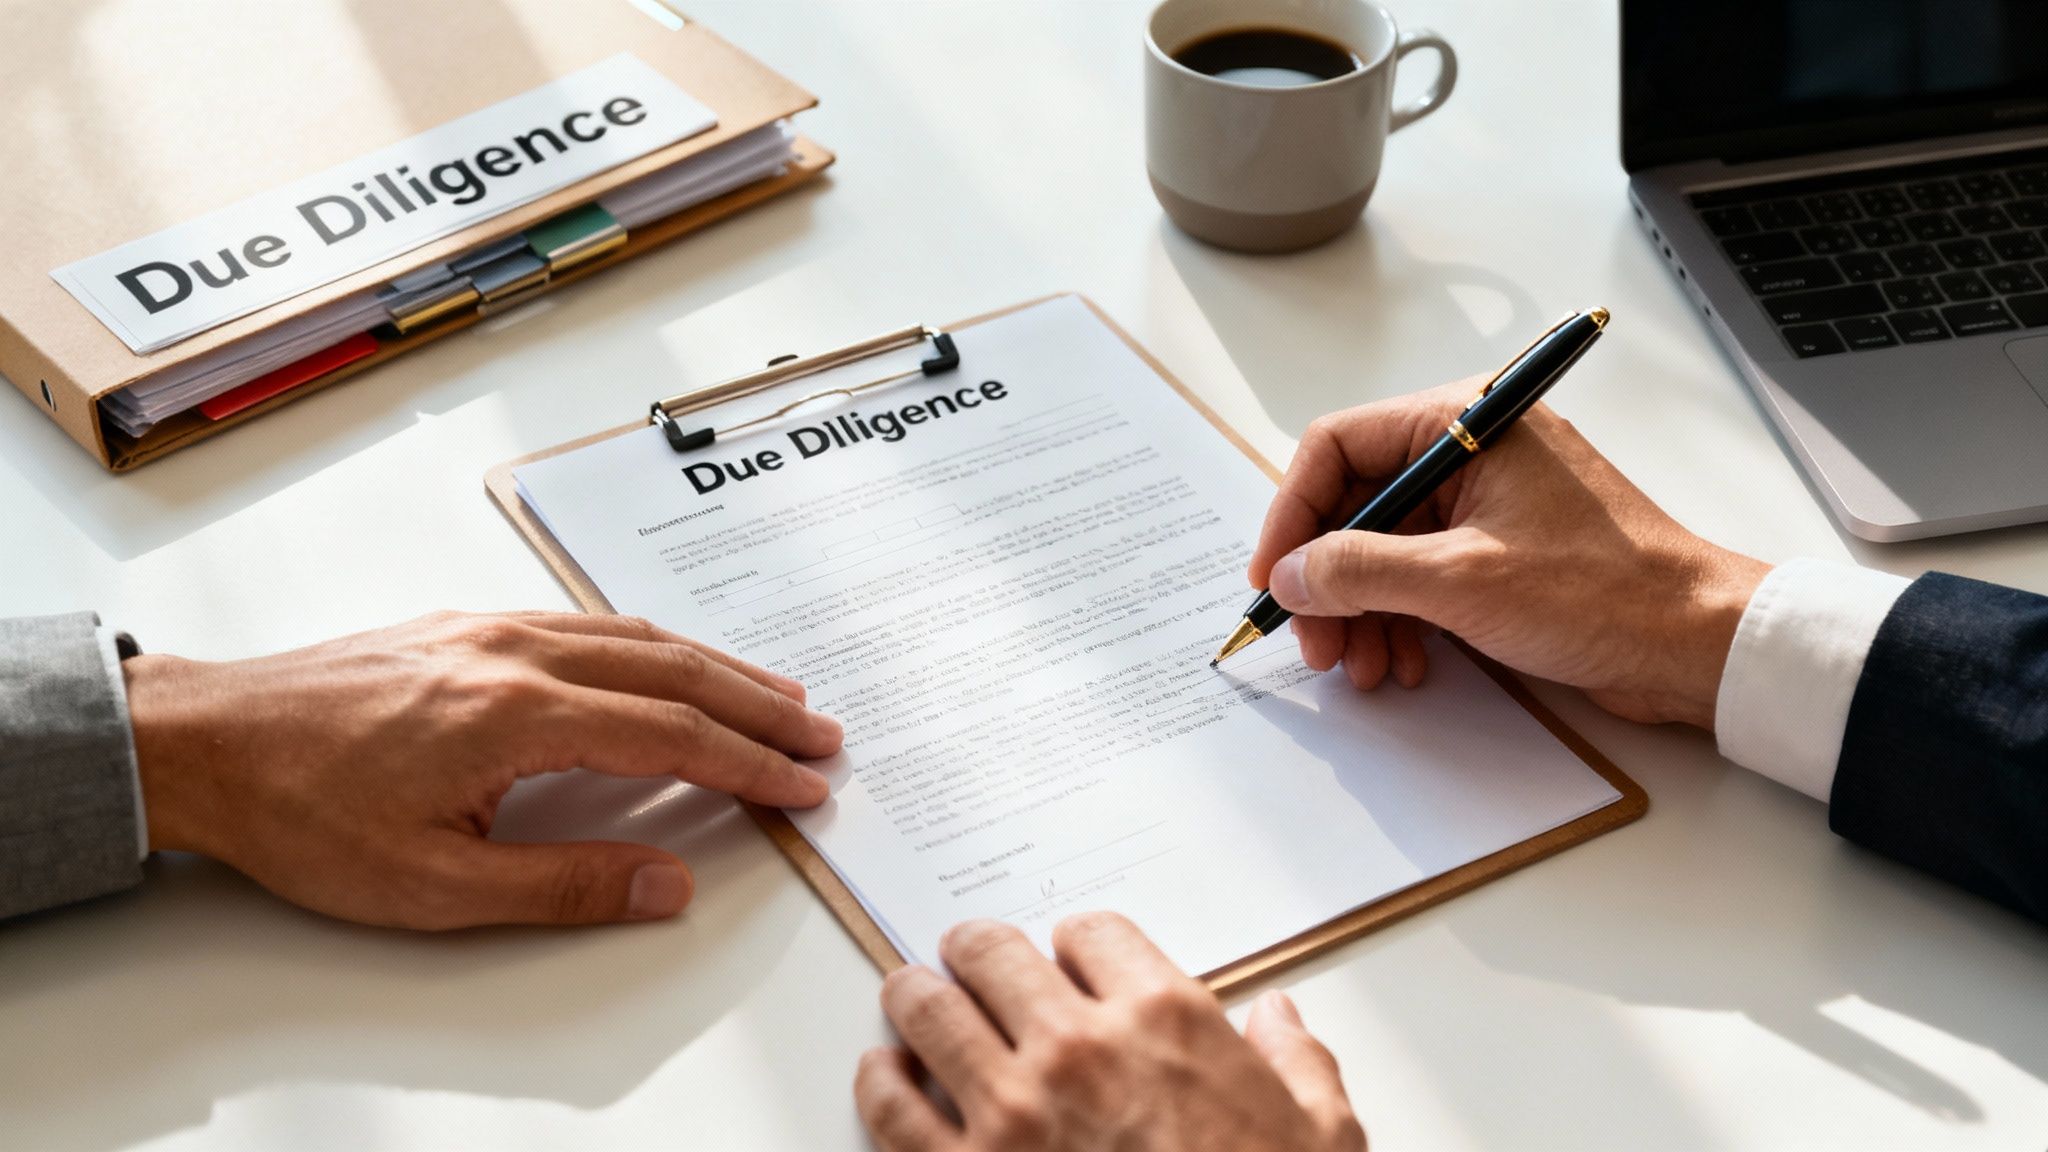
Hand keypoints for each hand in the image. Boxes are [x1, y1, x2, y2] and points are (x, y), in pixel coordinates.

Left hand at [124, 611, 842, 928]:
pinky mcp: (466, 624)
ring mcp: (491, 628)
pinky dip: (655, 643)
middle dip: (759, 704)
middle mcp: (515, 652)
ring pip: (636, 636)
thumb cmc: (301, 813)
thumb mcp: (433, 886)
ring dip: (717, 666)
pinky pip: (589, 622)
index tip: (801, 787)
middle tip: (822, 735)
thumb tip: (666, 885)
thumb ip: (562, 884)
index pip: (669, 734)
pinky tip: (671, 660)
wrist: (203, 742)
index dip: (748, 764)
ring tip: (775, 695)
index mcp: (515, 713)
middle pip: (673, 669)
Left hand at [855, 914, 1364, 1151]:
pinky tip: (888, 1076)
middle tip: (971, 963)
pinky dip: (879, 1081)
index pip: (1089, 931)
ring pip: (927, 1008)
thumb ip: (1300, 1064)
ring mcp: (1012, 1111)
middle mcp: (1081, 1047)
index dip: (1075, 946)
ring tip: (915, 1001)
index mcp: (1168, 1020)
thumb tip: (1281, 1019)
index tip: (1068, 964)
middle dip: (978, 953)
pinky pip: (889, 1104)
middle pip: (992, 950)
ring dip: (917, 998)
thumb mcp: (1325, 1139)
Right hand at [1249, 381, 1769, 727]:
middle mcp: (1473, 448)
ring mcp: (1487, 500)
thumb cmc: (1604, 594)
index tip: (1274, 578)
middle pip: (1356, 504)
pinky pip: (1421, 574)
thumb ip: (1359, 571)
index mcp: (1467, 422)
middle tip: (1315, 643)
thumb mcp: (1461, 582)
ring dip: (1361, 611)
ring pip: (1384, 547)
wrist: (1697, 644)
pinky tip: (1405, 664)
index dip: (1292, 515)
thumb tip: (1290, 575)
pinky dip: (1400, 620)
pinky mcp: (1500, 548)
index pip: (1338, 446)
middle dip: (1328, 579)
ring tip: (1362, 667)